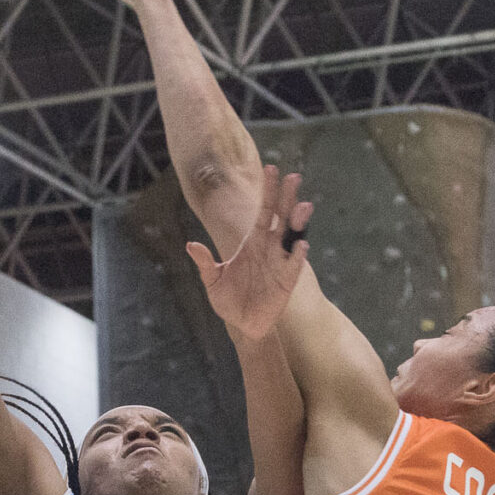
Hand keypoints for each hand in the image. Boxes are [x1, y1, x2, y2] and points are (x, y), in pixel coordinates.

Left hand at [186, 166, 310, 345]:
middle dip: (287, 197)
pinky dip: (297, 254)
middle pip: (281, 217)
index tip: (271, 169)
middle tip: (294, 177)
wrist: (244, 326)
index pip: (263, 211)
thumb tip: (190, 245)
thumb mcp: (212, 281)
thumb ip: (204, 263)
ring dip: (299, 222)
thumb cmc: (228, 301)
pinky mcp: (287, 280)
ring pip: (292, 236)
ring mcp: (280, 262)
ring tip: (304, 206)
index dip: (268, 191)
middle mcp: (269, 248)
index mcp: (252, 242)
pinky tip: (300, 244)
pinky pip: (294, 264)